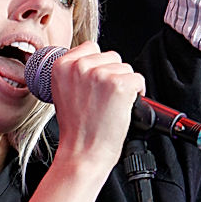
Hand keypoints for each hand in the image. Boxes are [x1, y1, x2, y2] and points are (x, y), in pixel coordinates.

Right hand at [50, 42, 145, 176]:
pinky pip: (138, 80)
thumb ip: (76, 73)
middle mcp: (80, 66)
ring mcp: (100, 74)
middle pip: (111, 56)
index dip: (98, 67)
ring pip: (126, 68)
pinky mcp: (119, 84)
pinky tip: (123, 107)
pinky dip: (137, 94)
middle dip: (112, 76)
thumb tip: (95, 62)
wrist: (82, 153)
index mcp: (62, 65)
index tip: (96, 86)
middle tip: (103, 101)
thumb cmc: (76, 130)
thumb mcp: (63, 93)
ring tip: (110, 106)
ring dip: (124, 85)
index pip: (91, 48)